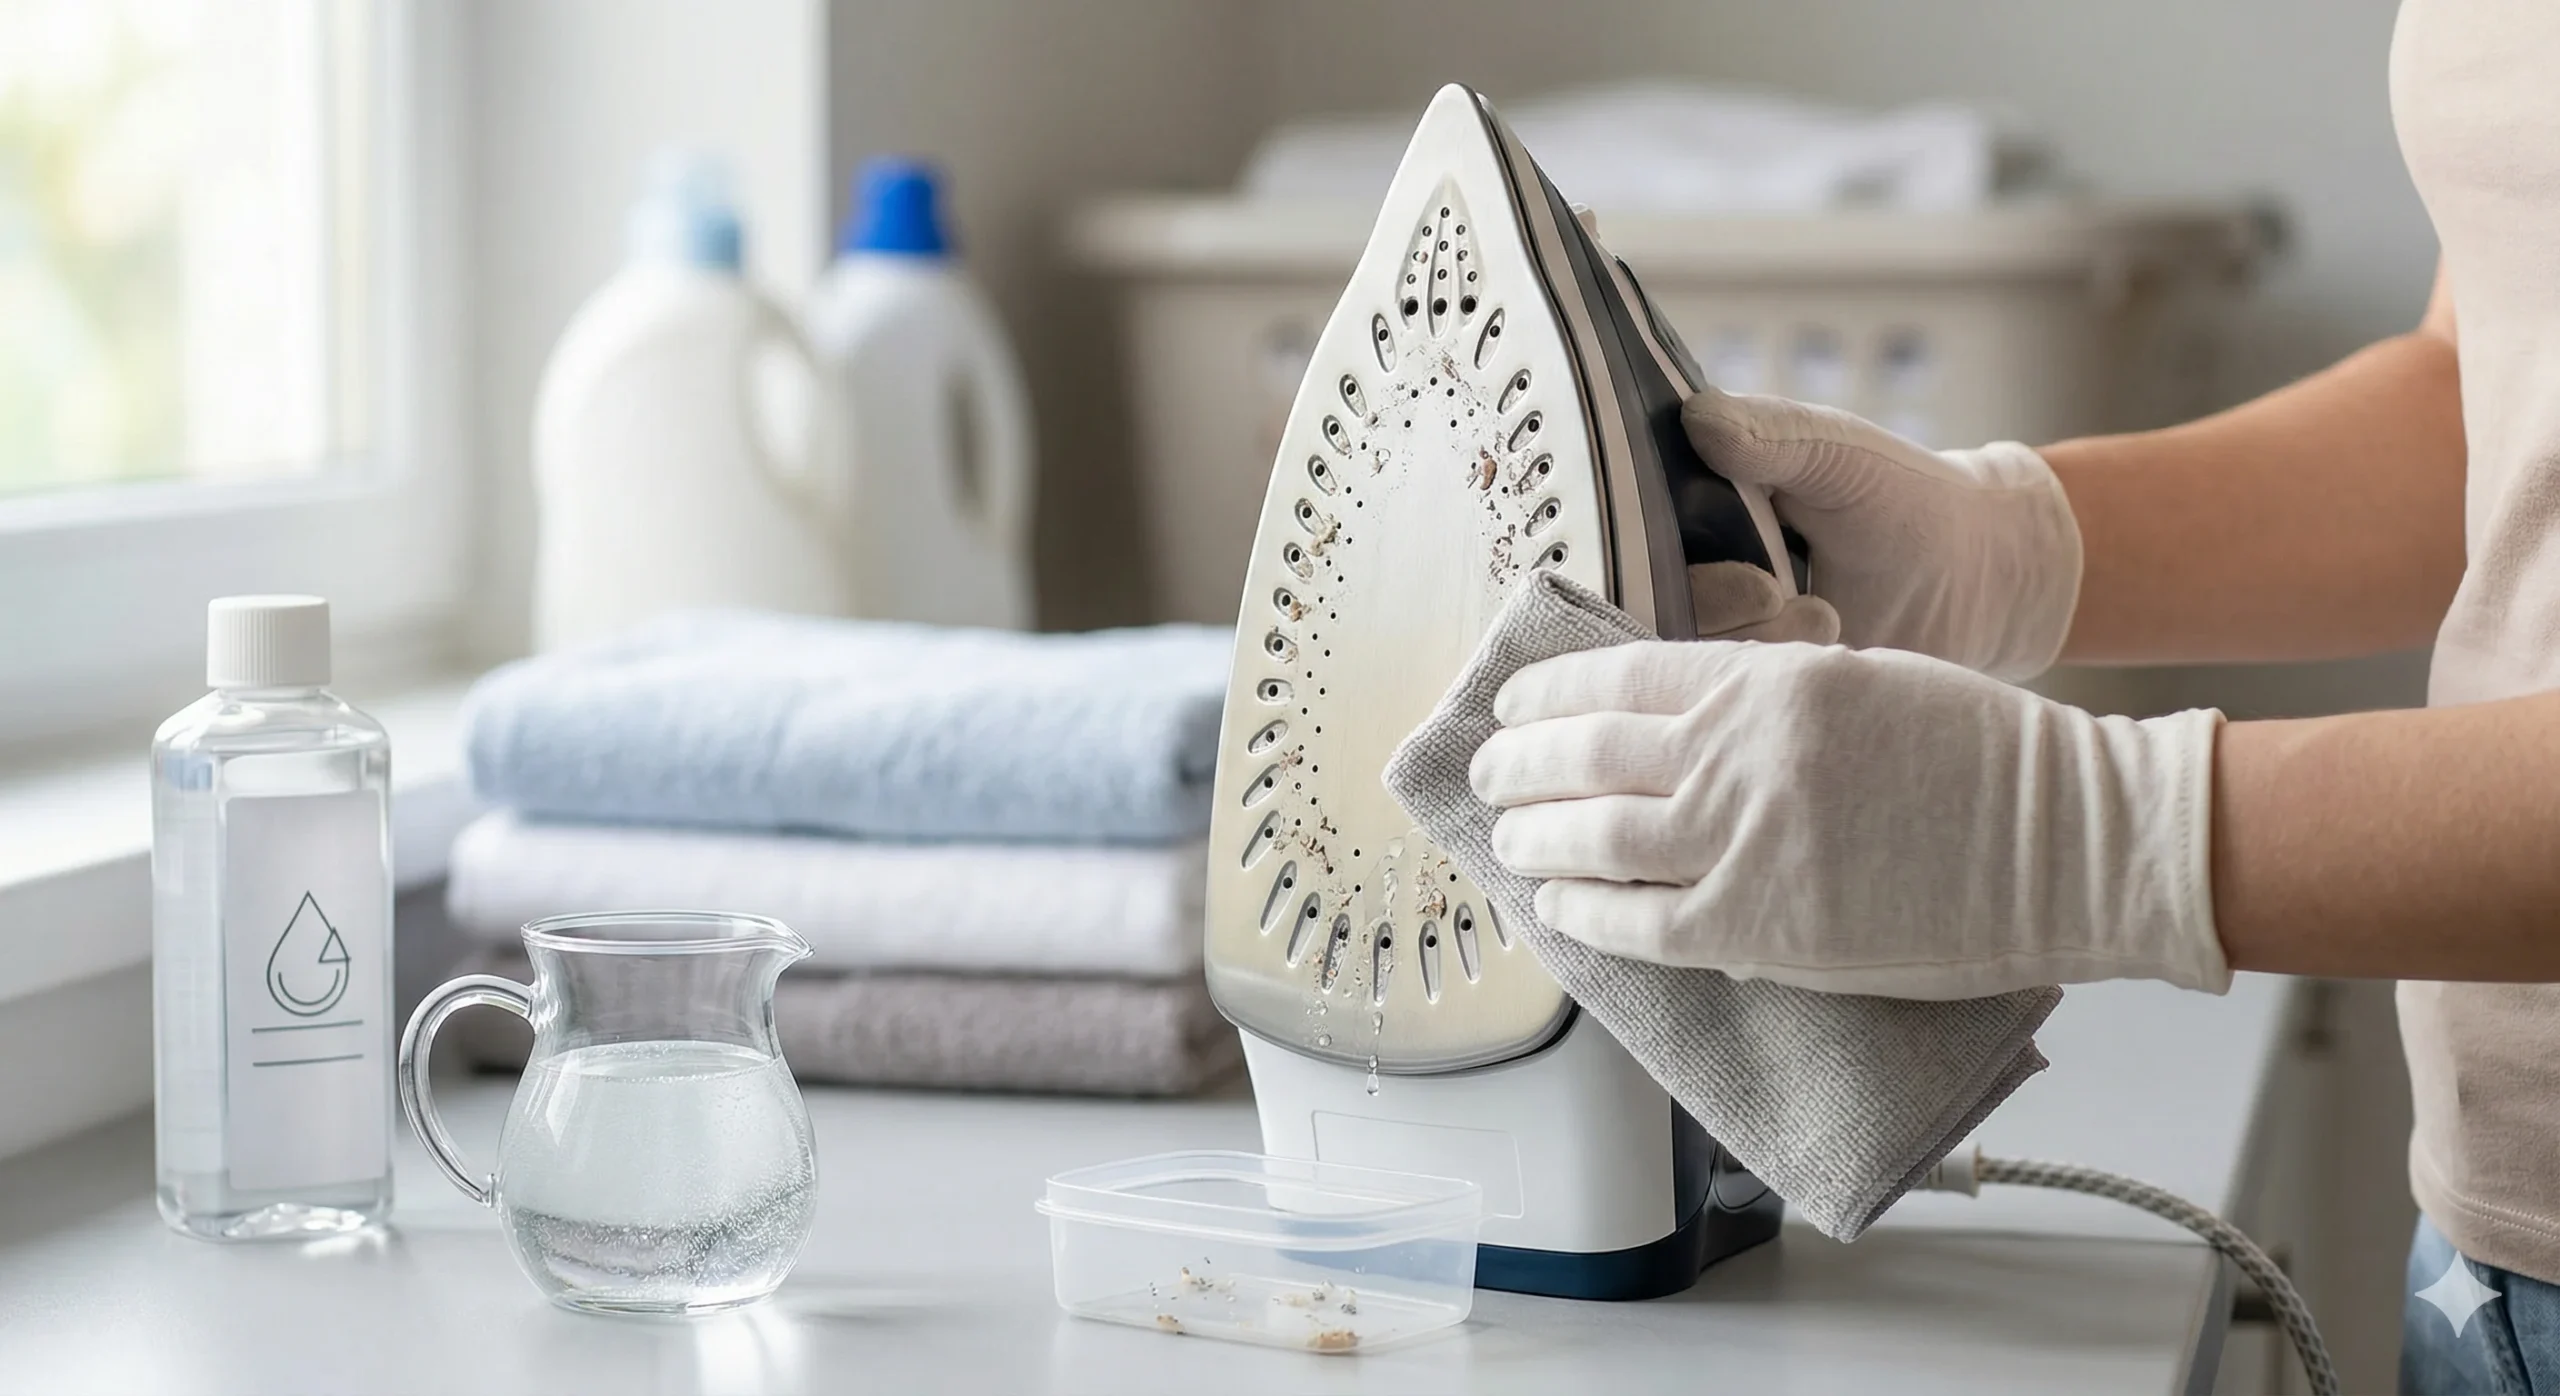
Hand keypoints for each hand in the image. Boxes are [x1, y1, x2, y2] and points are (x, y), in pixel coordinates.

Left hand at [1468, 638, 2228, 999]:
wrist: (2075, 841)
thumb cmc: (1987, 760)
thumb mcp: (1866, 682)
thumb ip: (1766, 698)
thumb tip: (1672, 725)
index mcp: (1772, 679)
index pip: (1621, 674)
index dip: (1548, 692)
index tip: (1511, 703)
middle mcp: (1744, 752)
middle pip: (1587, 754)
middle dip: (1519, 763)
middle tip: (1486, 771)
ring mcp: (1749, 842)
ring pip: (1596, 836)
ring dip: (1535, 835)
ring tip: (1506, 837)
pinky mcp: (1765, 929)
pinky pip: (1640, 923)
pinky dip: (1585, 910)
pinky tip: (1556, 903)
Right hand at [1684, 387, 2081, 679]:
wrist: (1980, 575)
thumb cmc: (1906, 498)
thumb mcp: (1835, 451)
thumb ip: (1772, 433)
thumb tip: (1698, 417)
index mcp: (1694, 512)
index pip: (1627, 540)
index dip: (1648, 555)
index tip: (1716, 553)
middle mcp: (1695, 576)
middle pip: (1647, 606)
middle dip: (1712, 604)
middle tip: (1771, 590)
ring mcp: (1726, 637)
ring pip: (1688, 656)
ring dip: (1752, 642)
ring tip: (1823, 617)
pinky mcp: (1761, 689)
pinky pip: (1731, 698)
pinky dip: (1772, 679)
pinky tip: (1828, 646)